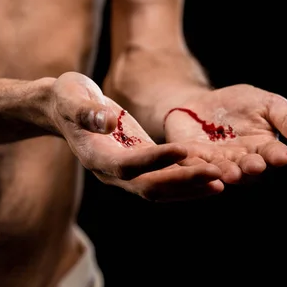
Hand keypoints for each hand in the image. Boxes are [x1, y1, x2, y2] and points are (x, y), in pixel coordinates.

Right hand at [51, 72, 223, 200]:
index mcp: (96, 157)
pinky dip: (186, 177)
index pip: (128, 166)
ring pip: (160, 188)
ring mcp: (126, 170)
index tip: (182, 149)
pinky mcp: (138, 162)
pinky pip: (164, 176)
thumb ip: (86, 111)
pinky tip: (210, 174)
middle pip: (150, 186)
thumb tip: (108, 122)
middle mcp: (112, 172)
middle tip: (216, 175)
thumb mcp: (71, 98)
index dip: (155, 160)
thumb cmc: (67, 98)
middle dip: (183, 182)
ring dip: (190, 186)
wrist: (64, 107)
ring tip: (221, 181)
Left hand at [163, 84, 286, 183]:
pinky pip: (195, 166)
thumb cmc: (240, 105)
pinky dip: (197, 168)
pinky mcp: (192, 159)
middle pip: (250, 169)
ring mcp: (217, 163)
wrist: (200, 104)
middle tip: (255, 165)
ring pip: (223, 172)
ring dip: (227, 173)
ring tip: (230, 172)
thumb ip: (285, 118)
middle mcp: (242, 161)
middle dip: (253, 168)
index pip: (274, 155)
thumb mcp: (267, 104)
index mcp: (264, 149)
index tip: (282, 156)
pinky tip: (200, 167)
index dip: (277, 156)